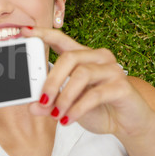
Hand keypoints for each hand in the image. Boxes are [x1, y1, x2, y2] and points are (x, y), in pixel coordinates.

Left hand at [21, 27, 154, 139]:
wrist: (129, 124)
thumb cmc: (98, 109)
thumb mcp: (69, 106)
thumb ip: (50, 104)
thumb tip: (32, 106)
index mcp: (83, 57)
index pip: (61, 39)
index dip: (44, 34)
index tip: (25, 31)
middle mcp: (99, 58)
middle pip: (69, 58)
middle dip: (52, 80)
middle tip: (42, 100)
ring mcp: (112, 70)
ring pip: (82, 74)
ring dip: (64, 97)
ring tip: (56, 114)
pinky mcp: (122, 87)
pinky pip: (95, 94)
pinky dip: (78, 108)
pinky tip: (68, 119)